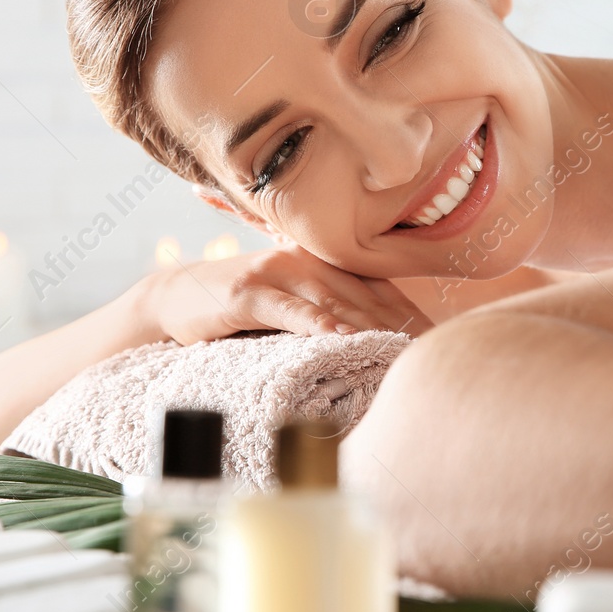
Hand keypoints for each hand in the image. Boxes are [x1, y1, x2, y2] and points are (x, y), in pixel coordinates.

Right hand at [144, 244, 433, 345]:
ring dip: (369, 326)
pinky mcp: (249, 293)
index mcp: (322, 262)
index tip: (437, 340)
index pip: (376, 288)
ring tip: (400, 347)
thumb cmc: (241, 307)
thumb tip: (371, 343)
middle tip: (430, 351)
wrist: (176, 296)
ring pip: (334, 301)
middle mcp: (306, 260)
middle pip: (363, 296)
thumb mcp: (290, 305)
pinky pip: (290, 310)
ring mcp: (277, 273)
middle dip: (400, 325)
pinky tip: (342, 338)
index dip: (409, 313)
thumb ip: (327, 313)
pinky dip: (317, 324)